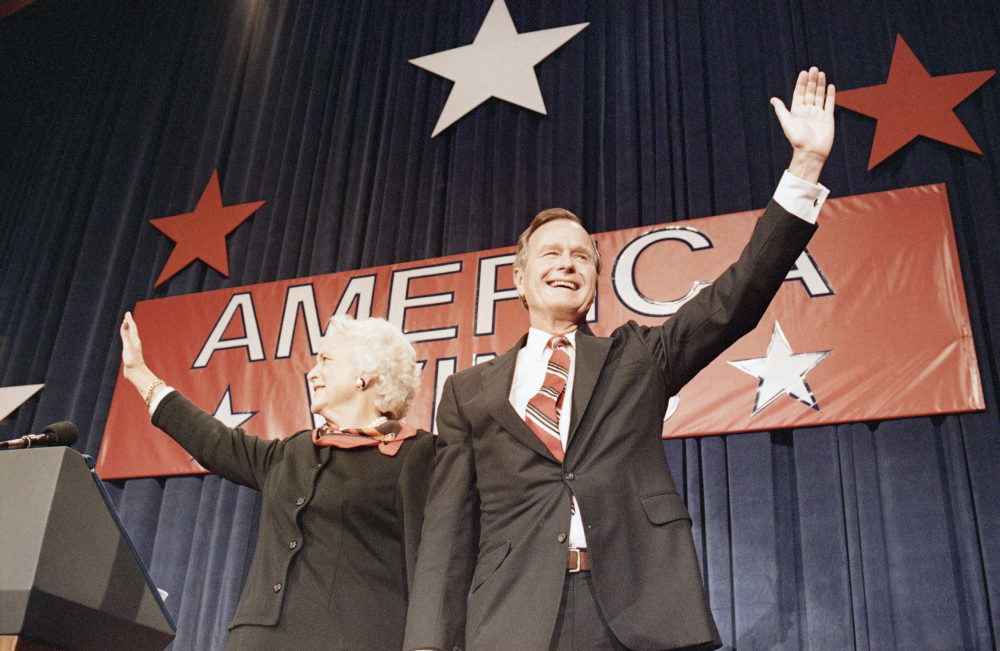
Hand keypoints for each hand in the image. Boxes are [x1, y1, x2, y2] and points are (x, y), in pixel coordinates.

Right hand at [120, 311, 159, 395]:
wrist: (136, 373)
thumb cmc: (132, 360)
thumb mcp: (128, 346)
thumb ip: (126, 335)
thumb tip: (126, 323)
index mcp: (134, 340)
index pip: (132, 327)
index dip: (129, 320)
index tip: (127, 313)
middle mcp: (134, 343)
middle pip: (132, 330)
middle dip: (129, 323)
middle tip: (127, 316)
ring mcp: (132, 348)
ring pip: (130, 336)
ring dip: (128, 329)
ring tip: (126, 325)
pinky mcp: (130, 353)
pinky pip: (128, 342)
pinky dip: (126, 338)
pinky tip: (126, 340)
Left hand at [770, 67, 834, 182]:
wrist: (811, 152)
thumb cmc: (797, 139)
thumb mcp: (787, 122)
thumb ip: (781, 110)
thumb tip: (773, 99)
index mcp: (797, 111)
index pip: (799, 94)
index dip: (801, 83)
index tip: (804, 72)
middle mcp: (807, 111)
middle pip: (810, 92)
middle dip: (812, 81)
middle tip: (814, 69)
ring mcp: (818, 113)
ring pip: (819, 96)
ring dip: (820, 85)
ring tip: (821, 73)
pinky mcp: (828, 118)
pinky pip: (829, 104)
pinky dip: (830, 95)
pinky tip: (830, 86)